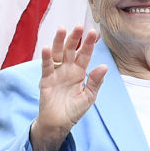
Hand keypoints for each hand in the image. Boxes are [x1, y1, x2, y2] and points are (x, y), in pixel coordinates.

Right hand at [30, 27, 107, 150]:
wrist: (59, 124)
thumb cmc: (74, 110)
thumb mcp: (88, 97)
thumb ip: (95, 82)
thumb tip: (104, 66)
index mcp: (80, 72)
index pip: (85, 55)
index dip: (89, 44)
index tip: (93, 33)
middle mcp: (68, 69)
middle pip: (71, 50)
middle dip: (75, 38)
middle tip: (78, 26)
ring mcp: (56, 73)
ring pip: (58, 53)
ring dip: (59, 42)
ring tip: (62, 29)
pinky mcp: (46, 80)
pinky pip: (46, 67)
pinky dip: (46, 58)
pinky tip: (47, 49)